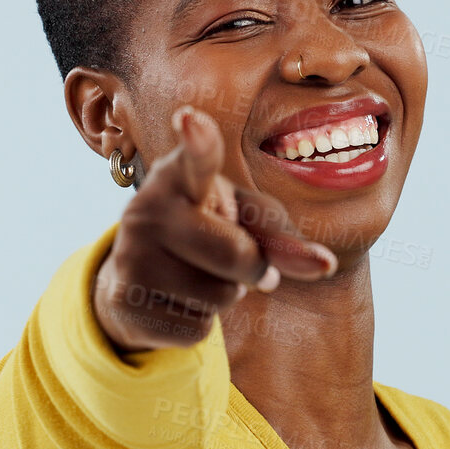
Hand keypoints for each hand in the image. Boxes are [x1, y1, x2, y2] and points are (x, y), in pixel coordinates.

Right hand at [92, 105, 337, 352]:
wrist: (135, 280)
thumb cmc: (207, 233)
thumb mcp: (244, 222)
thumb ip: (284, 237)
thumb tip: (325, 265)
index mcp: (180, 175)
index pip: (194, 159)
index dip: (198, 141)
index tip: (190, 119)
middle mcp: (146, 208)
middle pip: (237, 255)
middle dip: (251, 269)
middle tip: (231, 258)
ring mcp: (130, 255)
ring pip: (219, 297)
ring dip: (223, 297)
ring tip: (194, 276)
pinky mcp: (124, 301)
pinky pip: (197, 328)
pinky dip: (200, 323)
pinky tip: (174, 302)